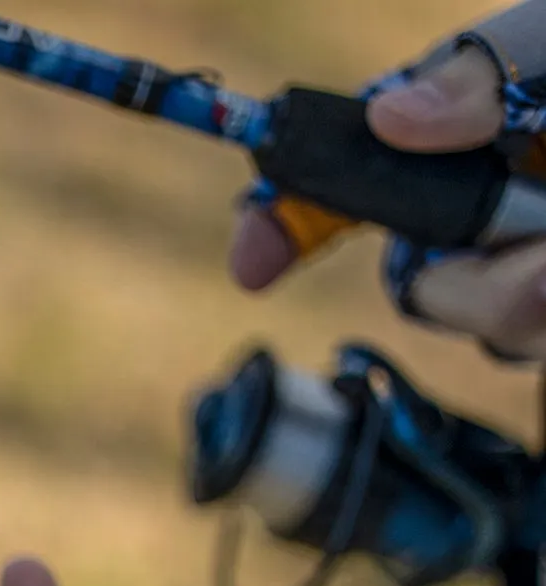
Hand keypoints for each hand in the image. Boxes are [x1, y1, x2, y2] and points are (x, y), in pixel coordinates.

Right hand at [232, 2, 545, 360]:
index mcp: (474, 141)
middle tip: (543, 263)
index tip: (251, 263)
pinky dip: (544, 309)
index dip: (285, 223)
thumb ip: (491, 65)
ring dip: (526, 301)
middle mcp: (498, 218)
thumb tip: (395, 123)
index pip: (350, 189)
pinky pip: (535, 337)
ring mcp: (535, 277)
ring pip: (493, 327)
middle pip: (422, 285)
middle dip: (474, 282)